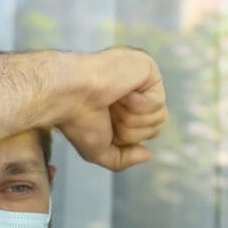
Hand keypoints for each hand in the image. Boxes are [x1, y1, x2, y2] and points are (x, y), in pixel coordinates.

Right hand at [57, 47, 167, 170]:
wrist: (68, 96)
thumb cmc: (77, 119)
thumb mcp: (98, 150)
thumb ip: (123, 159)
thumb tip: (148, 155)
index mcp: (123, 106)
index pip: (146, 132)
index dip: (127, 137)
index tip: (104, 123)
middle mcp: (134, 90)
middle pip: (156, 126)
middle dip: (130, 129)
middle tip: (108, 112)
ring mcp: (141, 77)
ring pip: (159, 116)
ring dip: (132, 118)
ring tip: (113, 102)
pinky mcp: (147, 67)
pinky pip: (158, 101)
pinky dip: (137, 104)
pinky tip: (120, 92)